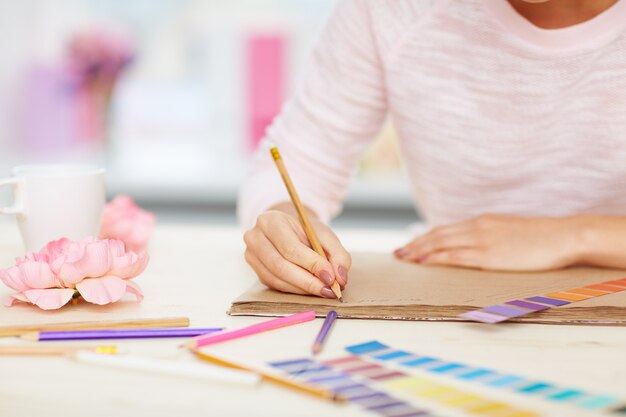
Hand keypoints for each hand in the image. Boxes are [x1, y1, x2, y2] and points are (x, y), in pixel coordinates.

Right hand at [243, 203, 349, 297]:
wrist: (289, 228)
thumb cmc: (307, 231)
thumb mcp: (326, 236)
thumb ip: (338, 255)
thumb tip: (340, 279)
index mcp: (271, 220)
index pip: (290, 247)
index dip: (311, 264)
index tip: (330, 276)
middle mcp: (255, 236)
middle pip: (280, 266)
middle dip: (308, 281)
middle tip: (329, 289)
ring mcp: (252, 254)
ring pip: (277, 279)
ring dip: (303, 288)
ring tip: (323, 291)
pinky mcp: (256, 270)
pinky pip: (275, 285)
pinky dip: (295, 290)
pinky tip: (310, 290)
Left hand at [394, 214, 581, 270]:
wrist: (562, 236)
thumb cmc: (540, 238)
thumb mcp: (509, 232)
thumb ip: (490, 236)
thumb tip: (474, 247)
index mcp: (482, 222)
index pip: (445, 229)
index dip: (425, 237)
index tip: (411, 244)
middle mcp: (478, 227)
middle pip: (438, 234)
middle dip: (416, 244)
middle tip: (399, 253)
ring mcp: (483, 240)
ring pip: (442, 243)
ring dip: (420, 251)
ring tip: (404, 258)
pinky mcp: (490, 254)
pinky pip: (457, 256)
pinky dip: (437, 258)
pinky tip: (424, 262)